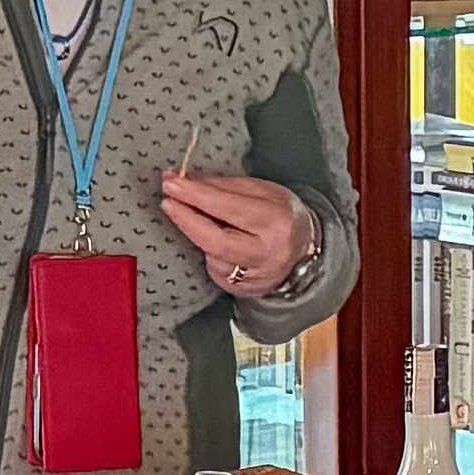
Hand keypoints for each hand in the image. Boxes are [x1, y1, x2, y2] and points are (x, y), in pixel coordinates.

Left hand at [161, 169, 314, 300]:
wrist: (305, 248)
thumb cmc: (280, 213)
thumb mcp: (261, 190)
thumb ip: (223, 187)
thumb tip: (183, 183)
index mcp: (276, 221)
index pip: (228, 207)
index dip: (195, 195)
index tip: (171, 184)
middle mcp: (269, 253)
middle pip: (215, 241)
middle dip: (186, 220)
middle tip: (168, 202)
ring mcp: (258, 277)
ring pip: (212, 258)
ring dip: (199, 236)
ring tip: (201, 220)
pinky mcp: (246, 292)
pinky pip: (216, 272)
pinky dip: (210, 255)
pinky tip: (218, 245)